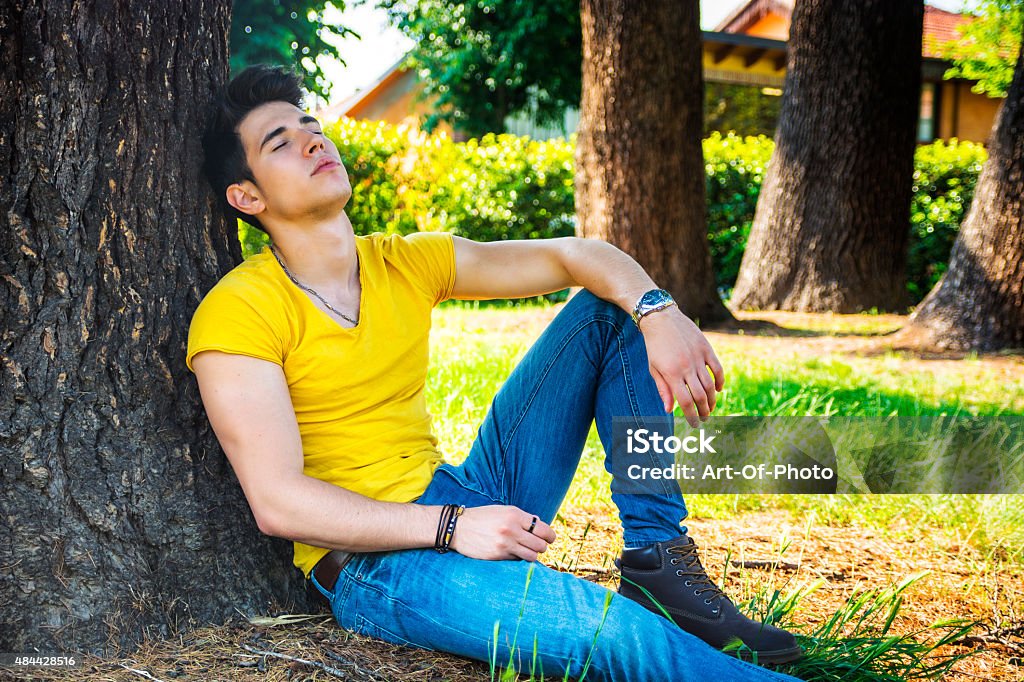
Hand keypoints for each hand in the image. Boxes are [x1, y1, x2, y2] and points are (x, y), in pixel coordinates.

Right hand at [449, 505, 555, 560]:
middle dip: (542, 546)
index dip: (550, 536)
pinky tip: (512, 552)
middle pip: (540, 545)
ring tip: (527, 550)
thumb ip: (522, 517)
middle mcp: (512, 529)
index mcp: (515, 515)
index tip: (550, 538)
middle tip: (538, 545)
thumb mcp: (503, 510)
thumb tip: (540, 524)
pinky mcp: (498, 556)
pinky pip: (517, 560)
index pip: (543, 529)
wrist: (458, 527)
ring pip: (532, 556)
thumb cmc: (483, 517)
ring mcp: (505, 544)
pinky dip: (518, 558)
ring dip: (532, 554)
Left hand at [639, 307, 724, 427]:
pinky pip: (717, 369)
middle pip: (700, 396)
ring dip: (712, 400)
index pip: (685, 402)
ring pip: (710, 385)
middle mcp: (686, 367)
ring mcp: (698, 357)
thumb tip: (670, 410)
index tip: (693, 424)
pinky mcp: (706, 349)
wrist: (661, 318)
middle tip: (704, 418)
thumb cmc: (654, 346)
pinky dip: (720, 381)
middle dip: (703, 411)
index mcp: (672, 374)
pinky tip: (718, 390)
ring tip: (710, 408)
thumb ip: (663, 390)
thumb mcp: (654, 368)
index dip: (691, 416)